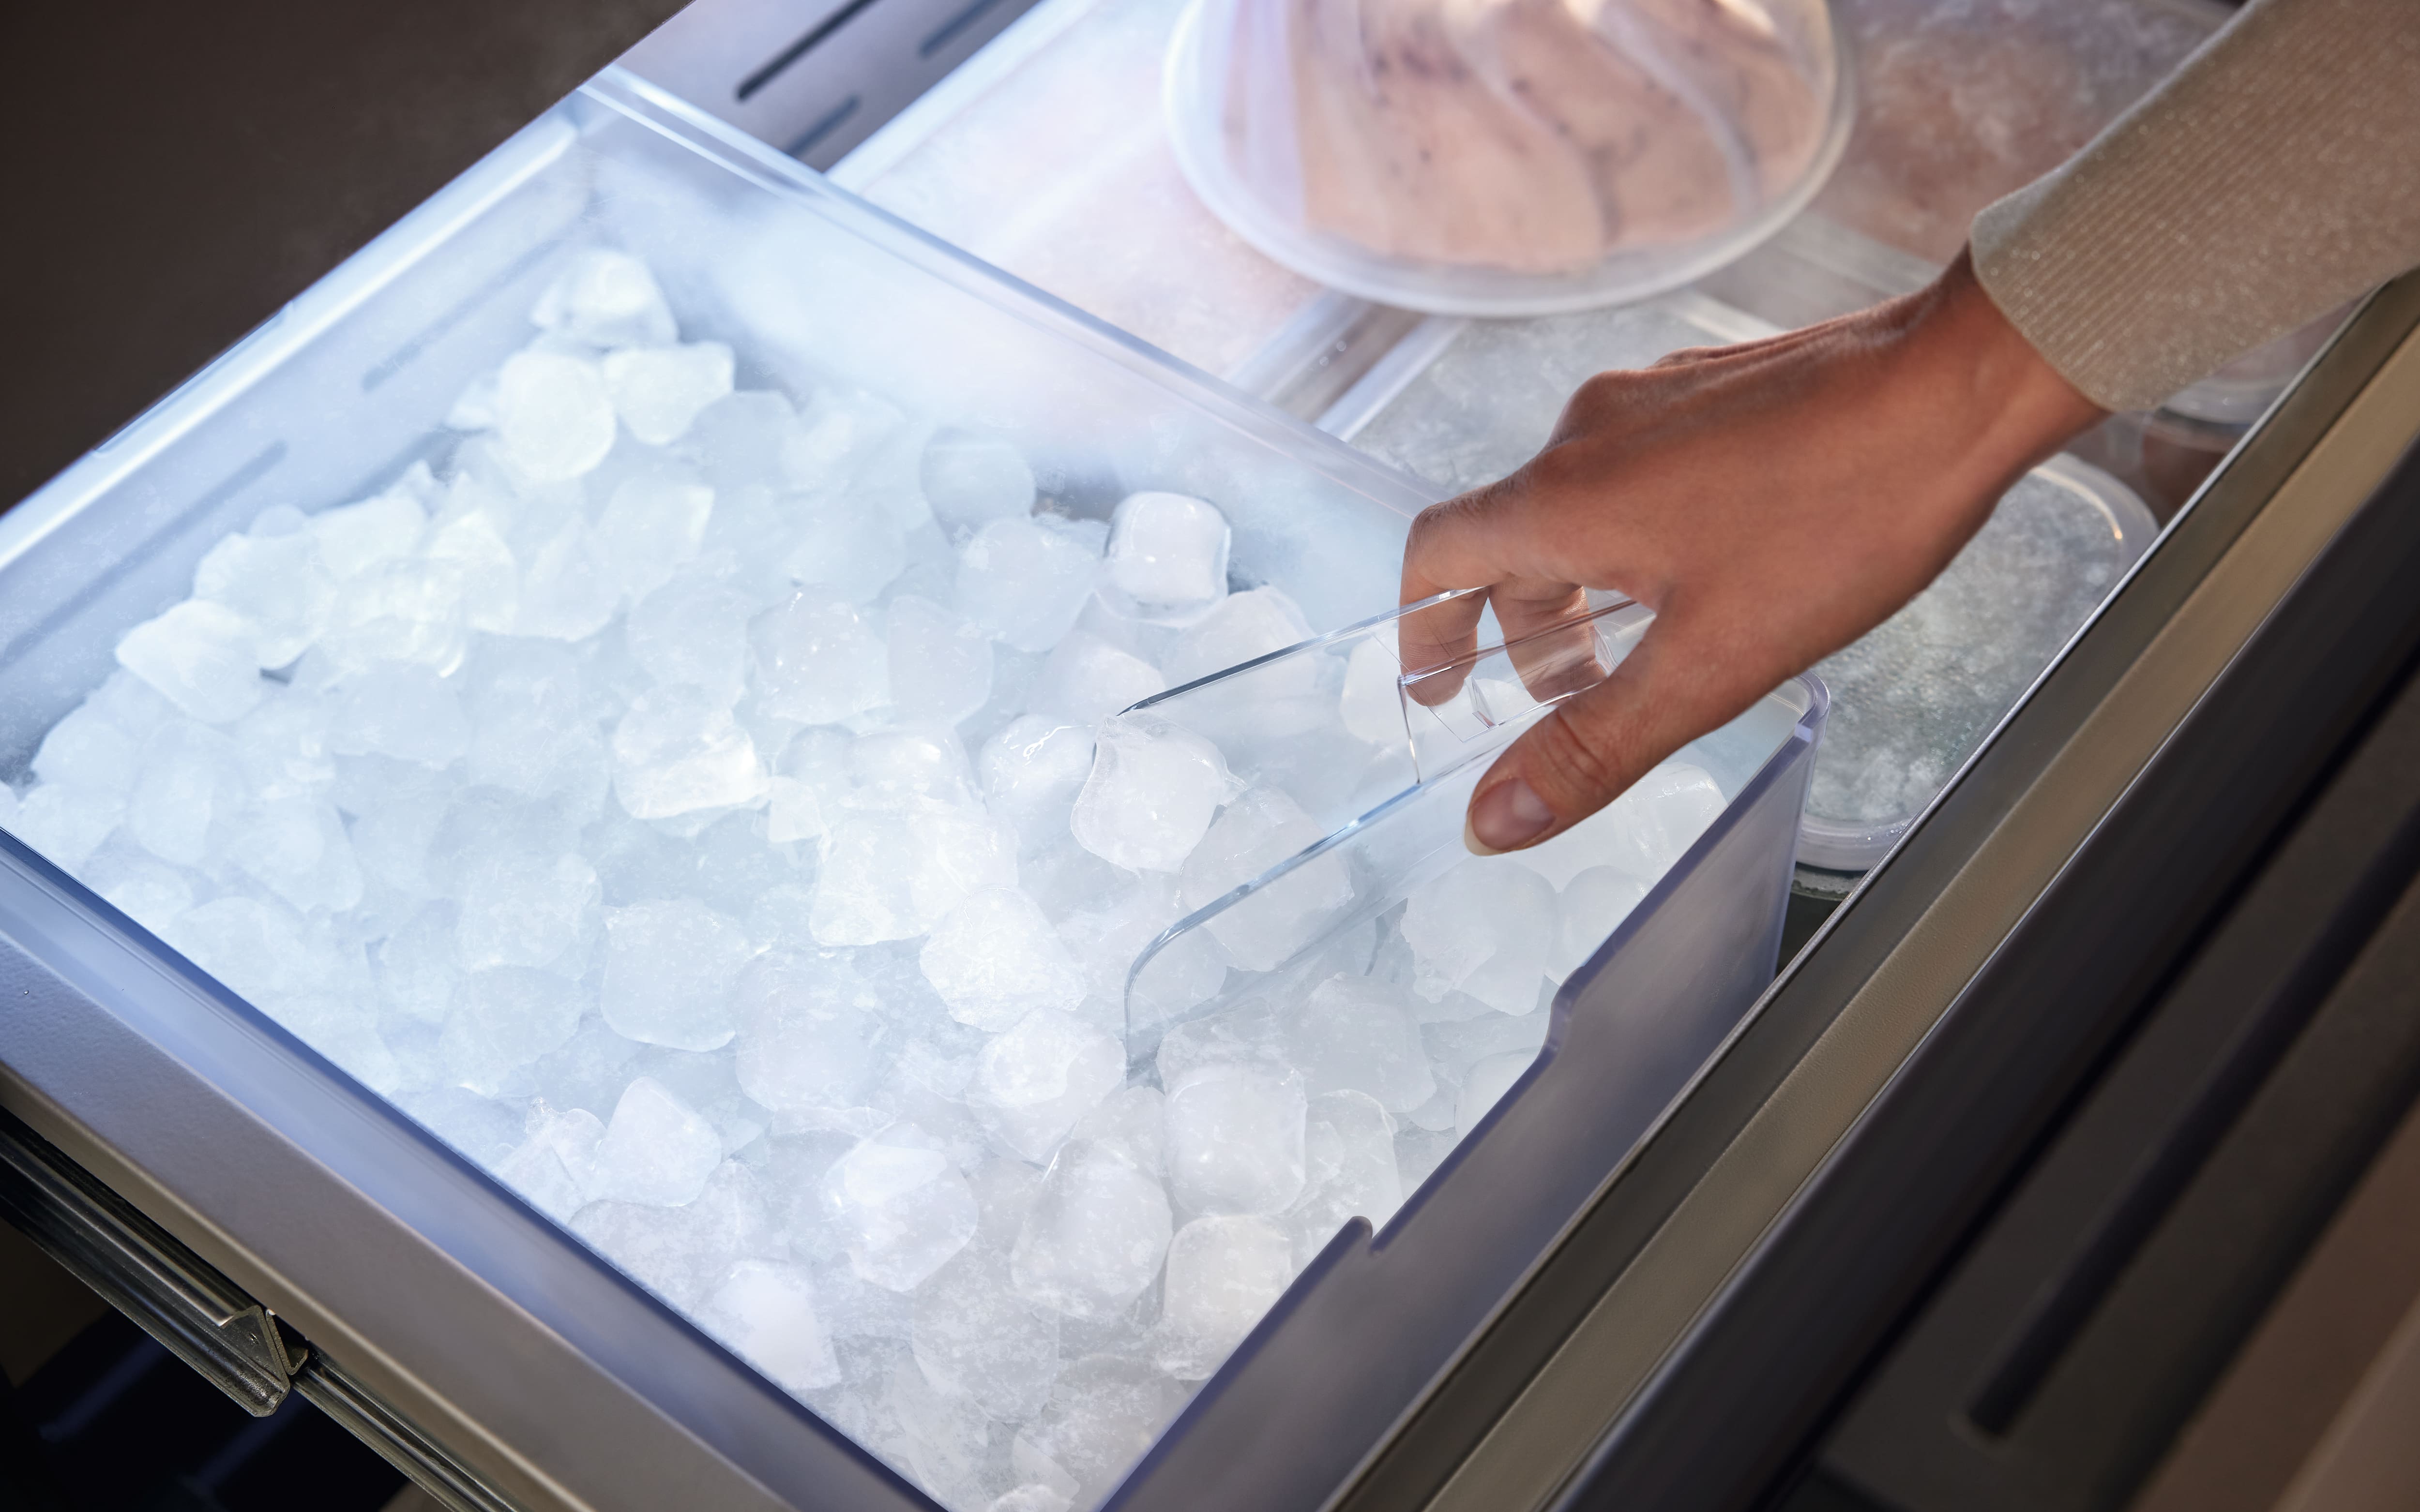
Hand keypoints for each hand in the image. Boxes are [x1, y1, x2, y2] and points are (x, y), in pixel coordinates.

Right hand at [1399, 249, 2106, 853]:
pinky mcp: (1710, 387)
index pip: (1436, 556)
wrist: (1958, 386)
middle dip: (1527, 628)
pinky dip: (1638, 533)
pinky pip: (1638, 466)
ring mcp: (1651, 399)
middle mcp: (1587, 433)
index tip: (1441, 684)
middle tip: (1572, 697)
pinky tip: (1715, 567)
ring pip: (1579, 504)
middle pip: (1512, 539)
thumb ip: (1593, 745)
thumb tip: (1491, 820)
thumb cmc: (1841, 518)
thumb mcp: (1709, 664)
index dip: (1424, 628)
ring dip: (1587, 582)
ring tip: (1648, 642)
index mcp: (1564, 499)